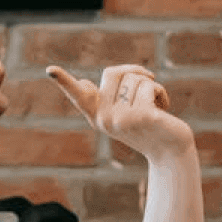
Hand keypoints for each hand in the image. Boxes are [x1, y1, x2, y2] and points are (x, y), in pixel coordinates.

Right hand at [47, 64, 193, 159]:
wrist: (171, 151)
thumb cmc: (148, 126)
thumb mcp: (124, 111)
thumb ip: (106, 97)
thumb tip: (82, 83)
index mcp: (97, 116)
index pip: (77, 95)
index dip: (64, 81)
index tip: (50, 69)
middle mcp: (104, 119)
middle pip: (113, 73)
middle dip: (134, 73)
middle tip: (147, 84)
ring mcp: (122, 119)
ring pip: (135, 78)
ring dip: (151, 86)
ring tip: (155, 107)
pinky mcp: (142, 116)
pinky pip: (150, 85)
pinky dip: (161, 93)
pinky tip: (163, 110)